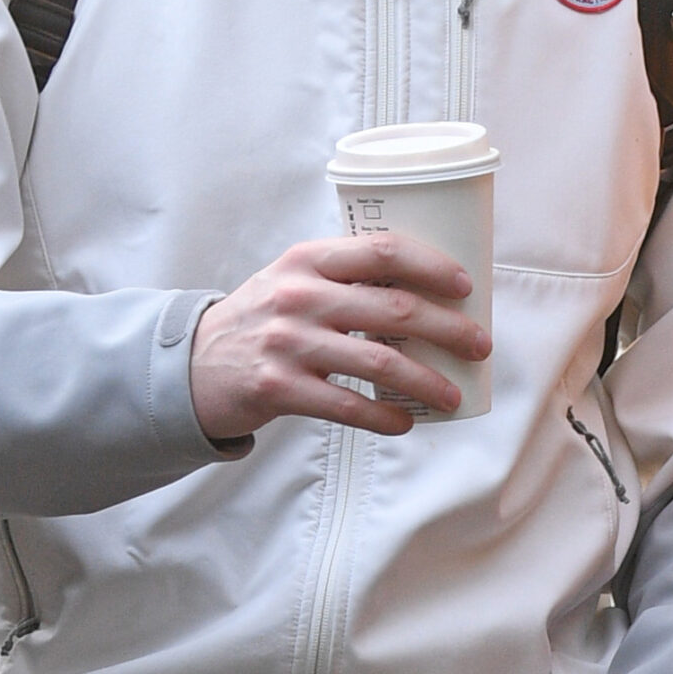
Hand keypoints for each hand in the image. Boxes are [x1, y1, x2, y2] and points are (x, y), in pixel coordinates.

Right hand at [189, 231, 489, 441]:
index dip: (432, 266)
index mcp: (309, 260)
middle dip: (449, 330)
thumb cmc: (263, 319)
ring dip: (427, 382)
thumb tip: (428, 294)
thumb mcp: (294, 280)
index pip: (383, 251)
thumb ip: (346, 277)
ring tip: (453, 395)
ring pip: (380, 362)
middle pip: (396, 309)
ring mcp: (288, 342)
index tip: (465, 286)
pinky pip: (348, 406)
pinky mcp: (280, 388)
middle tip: (479, 346)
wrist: (193, 365)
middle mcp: (300, 296)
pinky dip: (384, 417)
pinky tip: (405, 423)